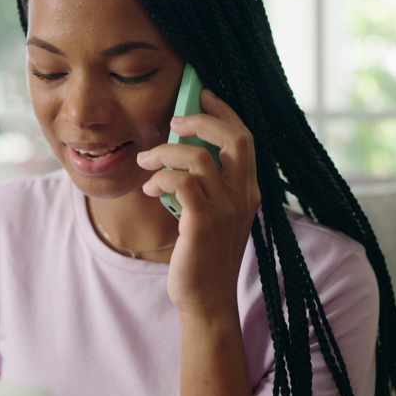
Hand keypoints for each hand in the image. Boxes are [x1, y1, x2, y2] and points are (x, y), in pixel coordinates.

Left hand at [136, 88, 260, 318]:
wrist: (207, 300)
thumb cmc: (205, 256)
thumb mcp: (216, 215)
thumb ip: (209, 186)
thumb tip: (182, 152)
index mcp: (248, 191)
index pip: (245, 138)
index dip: (225, 113)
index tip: (204, 95)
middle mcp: (243, 196)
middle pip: (234, 139)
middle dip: (201, 121)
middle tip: (174, 121)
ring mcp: (225, 210)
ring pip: (199, 158)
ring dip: (166, 152)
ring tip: (146, 161)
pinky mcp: (203, 224)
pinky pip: (182, 183)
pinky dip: (161, 178)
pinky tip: (150, 188)